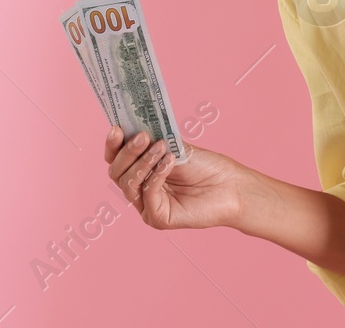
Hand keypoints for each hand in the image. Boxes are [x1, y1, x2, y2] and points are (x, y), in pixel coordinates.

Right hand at [104, 126, 244, 230]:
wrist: (230, 186)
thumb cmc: (206, 167)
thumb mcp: (175, 147)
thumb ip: (153, 140)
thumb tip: (132, 125)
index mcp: (141, 172)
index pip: (116, 160)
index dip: (113, 145)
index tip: (116, 128)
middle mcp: (140, 191)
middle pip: (117, 172)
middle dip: (128, 152)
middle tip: (142, 136)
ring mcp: (146, 206)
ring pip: (128, 183)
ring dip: (143, 161)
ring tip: (161, 146)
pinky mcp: (157, 219)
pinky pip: (147, 194)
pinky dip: (156, 175)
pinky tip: (169, 161)